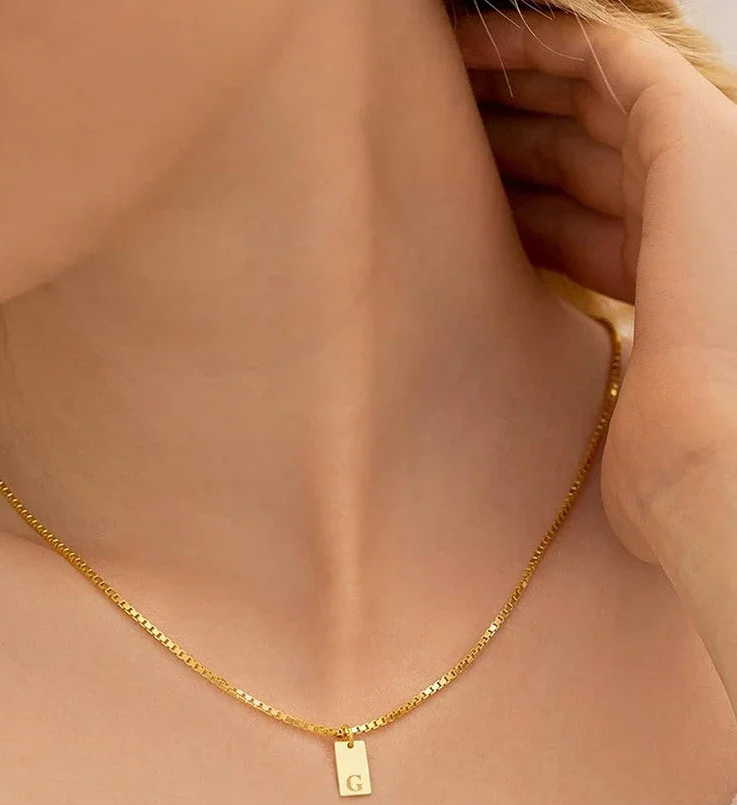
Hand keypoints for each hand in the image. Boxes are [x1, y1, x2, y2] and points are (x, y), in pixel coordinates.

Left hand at [455, 9, 736, 694]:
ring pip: (585, 99)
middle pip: (571, 147)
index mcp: (657, 278)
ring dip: (506, 77)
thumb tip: (464, 308)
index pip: (566, 207)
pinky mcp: (694, 135)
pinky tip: (479, 41)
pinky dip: (546, 43)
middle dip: (493, 124)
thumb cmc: (631, 443)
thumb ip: (537, 330)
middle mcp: (677, 216)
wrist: (702, 457)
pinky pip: (613, 61)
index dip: (496, 181)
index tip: (421, 173)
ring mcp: (694, 172)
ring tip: (427, 66)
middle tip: (409, 107)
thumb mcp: (567, 375)